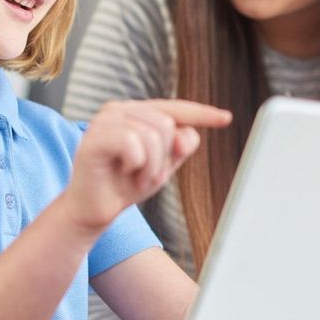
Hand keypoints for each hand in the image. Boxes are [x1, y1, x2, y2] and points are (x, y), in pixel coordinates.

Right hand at [64, 99, 231, 232]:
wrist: (94, 210)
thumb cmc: (125, 184)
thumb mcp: (163, 166)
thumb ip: (180, 147)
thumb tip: (189, 135)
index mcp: (136, 112)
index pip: (175, 109)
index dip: (202, 114)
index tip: (225, 117)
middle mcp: (120, 109)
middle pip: (166, 124)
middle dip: (163, 158)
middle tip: (143, 174)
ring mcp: (105, 120)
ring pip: (152, 135)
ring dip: (149, 165)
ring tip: (133, 175)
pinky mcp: (94, 137)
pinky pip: (133, 144)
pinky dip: (136, 164)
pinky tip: (122, 171)